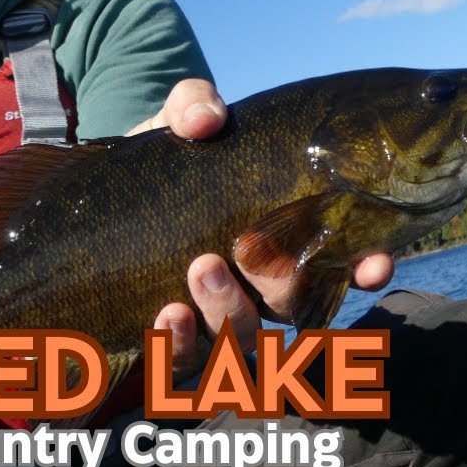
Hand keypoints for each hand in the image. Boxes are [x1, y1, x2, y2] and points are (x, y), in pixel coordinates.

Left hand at [138, 79, 395, 373]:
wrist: (92, 206)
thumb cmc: (156, 167)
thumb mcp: (173, 126)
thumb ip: (193, 106)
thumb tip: (208, 117)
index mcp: (276, 239)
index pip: (339, 263)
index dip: (365, 268)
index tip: (374, 261)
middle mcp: (255, 289)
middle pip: (291, 305)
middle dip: (281, 285)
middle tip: (248, 249)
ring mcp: (214, 320)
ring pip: (243, 338)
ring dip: (228, 310)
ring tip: (201, 268)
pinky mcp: (169, 343)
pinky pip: (184, 361)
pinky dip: (180, 342)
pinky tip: (168, 314)